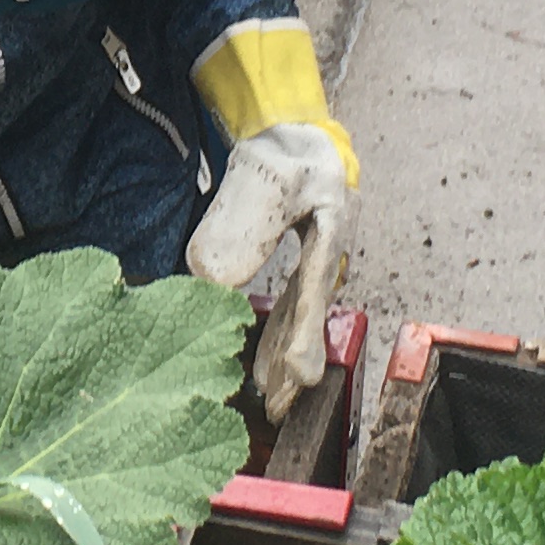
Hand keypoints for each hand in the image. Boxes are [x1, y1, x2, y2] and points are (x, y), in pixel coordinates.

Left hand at [183, 123, 353, 416]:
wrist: (302, 135)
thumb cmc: (283, 151)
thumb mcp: (260, 173)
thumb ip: (241, 219)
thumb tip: (214, 279)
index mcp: (330, 225)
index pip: (312, 290)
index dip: (304, 336)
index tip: (296, 377)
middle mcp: (330, 251)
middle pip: (312, 316)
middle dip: (295, 364)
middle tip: (280, 409)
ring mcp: (319, 261)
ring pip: (302, 317)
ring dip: (286, 359)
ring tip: (272, 402)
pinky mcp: (304, 266)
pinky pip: (292, 308)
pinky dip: (279, 339)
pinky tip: (263, 370)